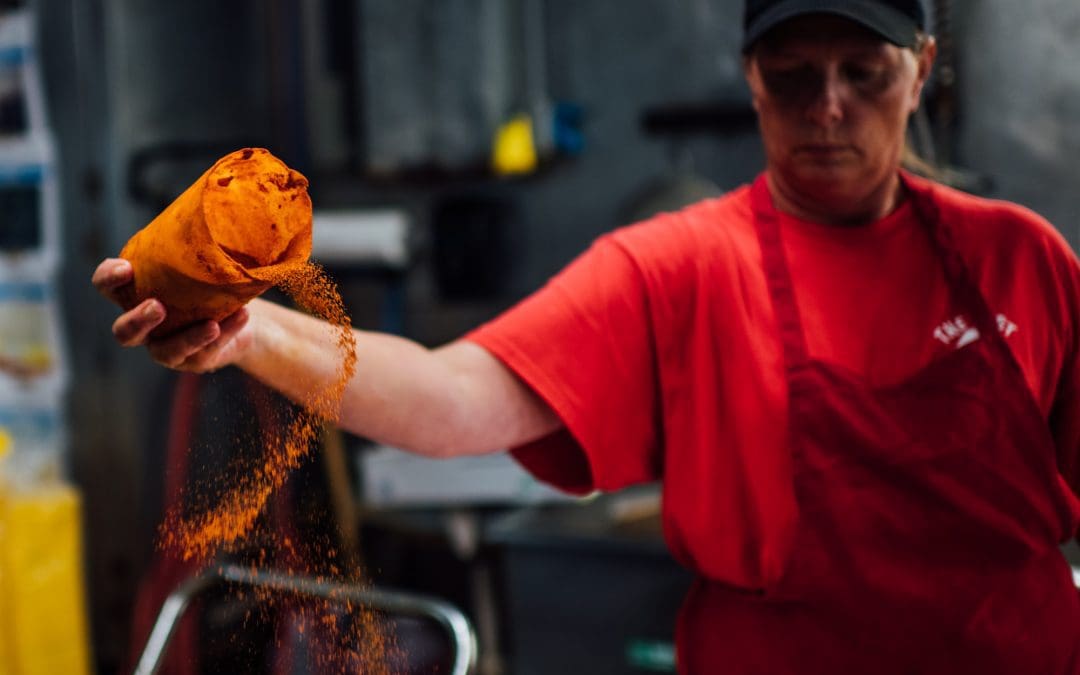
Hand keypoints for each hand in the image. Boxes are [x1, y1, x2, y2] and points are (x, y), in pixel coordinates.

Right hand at [92, 258, 252, 371]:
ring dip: (187, 338)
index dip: (108, 279)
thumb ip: (195, 243)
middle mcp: (145, 326)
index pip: (106, 287)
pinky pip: (208, 352)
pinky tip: (242, 315)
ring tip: (211, 325)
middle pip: (124, 333)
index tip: (126, 268)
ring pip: (165, 351)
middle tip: (158, 307)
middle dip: (138, 321)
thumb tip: (215, 199)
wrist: (239, 316)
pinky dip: (227, 333)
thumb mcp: (199, 262)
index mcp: (136, 295)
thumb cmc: (208, 283)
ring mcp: (168, 347)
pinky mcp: (196, 360)